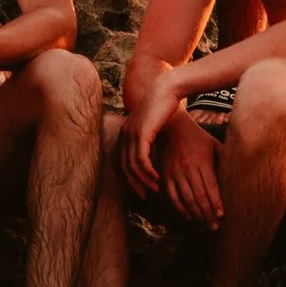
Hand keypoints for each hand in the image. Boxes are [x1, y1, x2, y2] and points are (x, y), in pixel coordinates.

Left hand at [121, 68, 186, 199]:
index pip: (119, 163)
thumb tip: (150, 154)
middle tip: (146, 195)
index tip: (139, 191)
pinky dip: (148, 172)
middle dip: (134, 184)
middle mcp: (124, 135)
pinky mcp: (141, 133)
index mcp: (124, 134)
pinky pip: (140, 159)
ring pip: (132, 166)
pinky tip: (157, 178)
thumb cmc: (163, 109)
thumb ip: (147, 140)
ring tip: (154, 189)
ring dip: (143, 180)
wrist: (166, 90)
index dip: (127, 180)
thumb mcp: (152, 127)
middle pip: (123, 168)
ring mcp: (131, 134)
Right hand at [159, 110, 223, 226]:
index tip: (221, 215)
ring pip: (186, 198)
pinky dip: (180, 208)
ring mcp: (174, 172)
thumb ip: (225, 159)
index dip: (216, 202)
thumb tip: (239, 175)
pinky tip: (188, 216)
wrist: (172, 128)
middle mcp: (187, 168)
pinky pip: (172, 195)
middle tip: (215, 226)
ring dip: (196, 214)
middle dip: (208, 213)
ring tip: (205, 224)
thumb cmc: (198, 137)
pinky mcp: (165, 175)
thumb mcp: (214, 144)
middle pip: (199, 196)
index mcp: (202, 161)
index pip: (210, 186)